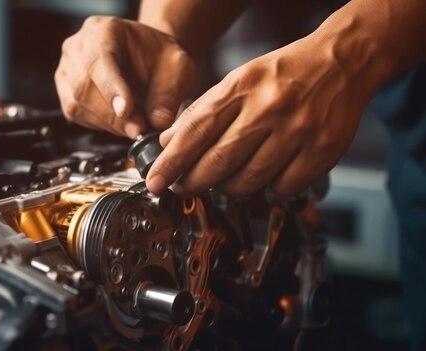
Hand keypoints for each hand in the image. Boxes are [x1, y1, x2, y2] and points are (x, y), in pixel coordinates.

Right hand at [55, 16, 196, 138]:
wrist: (147, 58)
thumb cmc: (159, 58)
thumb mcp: (177, 68)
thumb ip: (168, 93)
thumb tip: (157, 122)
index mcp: (103, 30)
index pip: (99, 60)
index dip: (111, 89)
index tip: (126, 111)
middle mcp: (77, 47)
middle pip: (84, 87)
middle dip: (113, 115)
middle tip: (139, 130)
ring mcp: (66, 69)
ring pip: (77, 104)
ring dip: (108, 123)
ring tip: (134, 125)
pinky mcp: (65, 91)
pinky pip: (76, 114)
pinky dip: (100, 124)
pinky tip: (120, 122)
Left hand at [146, 36, 378, 196]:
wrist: (340, 63)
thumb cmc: (283, 74)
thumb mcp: (238, 80)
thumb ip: (202, 111)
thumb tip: (169, 141)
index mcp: (241, 87)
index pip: (195, 131)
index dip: (171, 162)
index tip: (154, 181)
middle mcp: (268, 109)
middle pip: (218, 163)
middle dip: (193, 182)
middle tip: (183, 186)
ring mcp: (297, 130)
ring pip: (248, 181)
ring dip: (229, 189)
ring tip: (225, 180)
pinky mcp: (322, 150)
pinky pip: (283, 188)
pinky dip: (268, 190)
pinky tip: (265, 178)